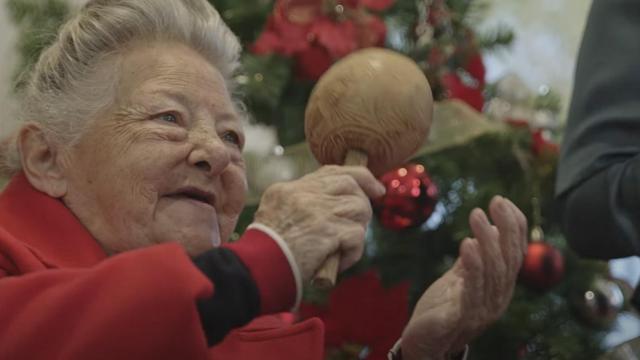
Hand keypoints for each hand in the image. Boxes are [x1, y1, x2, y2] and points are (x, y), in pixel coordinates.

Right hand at [254, 165, 384, 281]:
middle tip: (363, 220)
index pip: (330, 172)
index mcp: (288, 190)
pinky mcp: (326, 232)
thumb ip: (298, 207)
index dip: (358, 176)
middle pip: (350, 182)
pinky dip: (354, 251)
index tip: (373, 187)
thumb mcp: (273, 217)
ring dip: (359, 228)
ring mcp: (316, 211)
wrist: (255, 271)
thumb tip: (331, 208)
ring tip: (347, 245)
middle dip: (364, 200)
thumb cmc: (264, 253)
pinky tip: (340, 260)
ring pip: (358, 207)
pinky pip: (356, 235)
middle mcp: (302, 194)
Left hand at [400, 196, 526, 359]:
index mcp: (499, 286)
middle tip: (495, 201)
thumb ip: (474, 258)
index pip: (515, 253)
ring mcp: (481, 309)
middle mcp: (497, 298)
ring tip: (477, 216)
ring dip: (487, 240)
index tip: (502, 200)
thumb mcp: (460, 278)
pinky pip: (471, 291)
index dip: (513, 226)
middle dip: (505, 227)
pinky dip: (472, 266)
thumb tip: (488, 228)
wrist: (425, 343)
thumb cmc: (443, 309)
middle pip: (508, 259)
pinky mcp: (460, 318)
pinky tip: (466, 244)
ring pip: (493, 272)